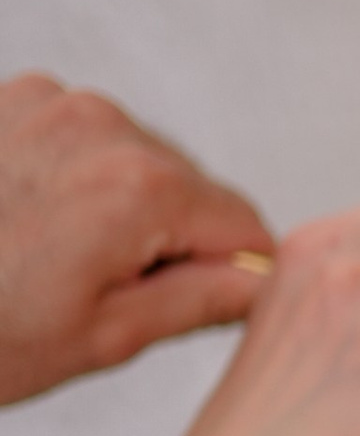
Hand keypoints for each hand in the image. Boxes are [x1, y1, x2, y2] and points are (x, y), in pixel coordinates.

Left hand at [0, 72, 274, 401]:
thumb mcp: (100, 338)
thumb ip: (199, 300)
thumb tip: (260, 284)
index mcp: (138, 190)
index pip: (243, 224)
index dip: (233, 270)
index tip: (198, 302)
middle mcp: (101, 127)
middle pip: (188, 187)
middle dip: (167, 236)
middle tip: (98, 289)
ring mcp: (51, 103)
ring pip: (134, 159)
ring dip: (116, 204)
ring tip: (52, 255)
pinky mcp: (15, 97)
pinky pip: (80, 137)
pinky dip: (70, 175)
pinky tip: (28, 218)